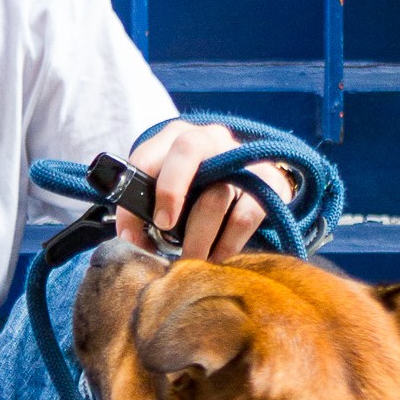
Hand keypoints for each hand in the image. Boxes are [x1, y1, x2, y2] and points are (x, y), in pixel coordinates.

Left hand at [115, 121, 287, 261]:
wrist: (250, 184)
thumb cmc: (197, 192)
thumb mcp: (169, 191)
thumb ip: (147, 206)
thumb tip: (132, 237)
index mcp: (176, 138)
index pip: (147, 157)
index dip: (134, 197)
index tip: (130, 232)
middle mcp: (210, 138)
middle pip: (188, 149)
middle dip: (171, 190)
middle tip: (163, 228)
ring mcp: (242, 157)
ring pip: (216, 195)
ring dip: (198, 237)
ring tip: (190, 261)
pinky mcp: (269, 181)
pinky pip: (243, 217)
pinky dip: (226, 244)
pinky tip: (216, 258)